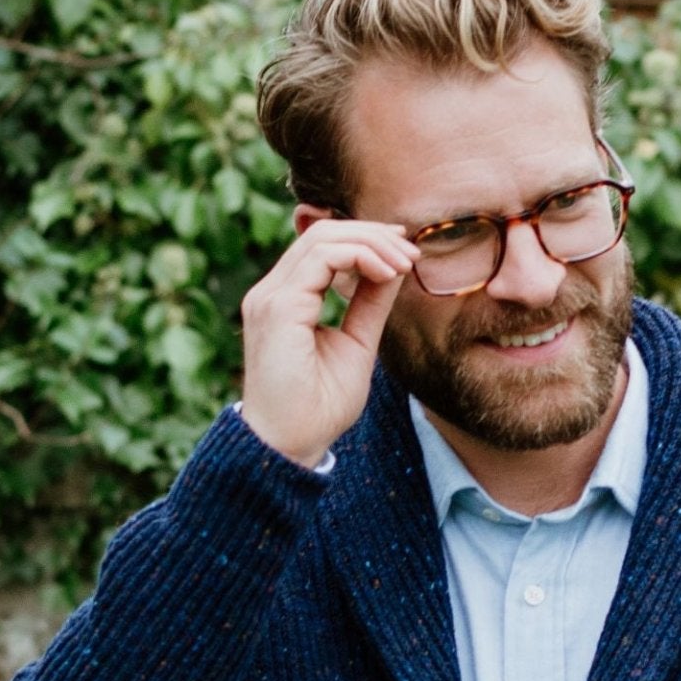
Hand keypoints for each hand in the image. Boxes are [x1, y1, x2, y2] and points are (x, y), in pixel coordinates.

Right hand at [238, 216, 419, 466]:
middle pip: (322, 233)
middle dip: (372, 235)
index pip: (322, 246)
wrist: (291, 447)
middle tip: (410, 251)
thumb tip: (394, 268)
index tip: (405, 253)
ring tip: (404, 263)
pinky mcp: (277, 308)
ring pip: (321, 238)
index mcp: (285, 300)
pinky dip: (360, 256)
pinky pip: (321, 258)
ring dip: (371, 243)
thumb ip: (370, 305)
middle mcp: (271, 293)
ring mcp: (269, 297)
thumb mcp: (357, 345)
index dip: (366, 240)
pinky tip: (387, 273)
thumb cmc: (318, 408)